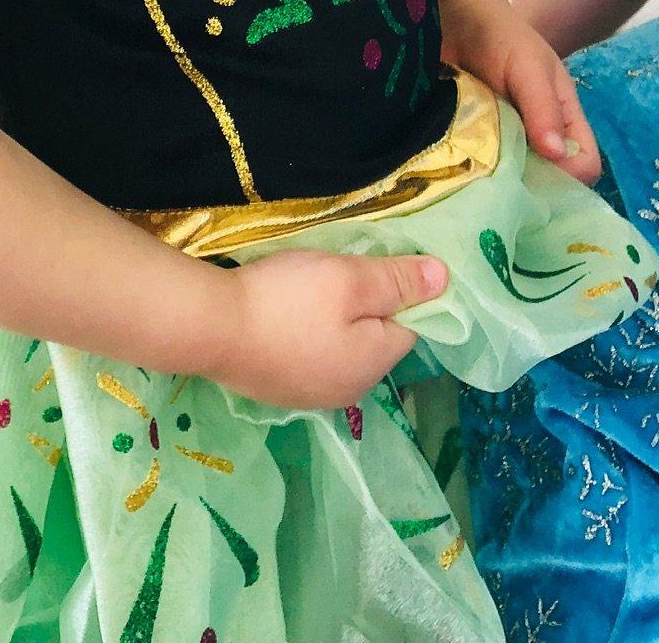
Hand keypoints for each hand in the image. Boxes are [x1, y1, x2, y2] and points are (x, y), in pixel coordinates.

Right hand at [212, 250, 447, 409]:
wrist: (212, 329)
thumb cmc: (288, 301)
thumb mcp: (350, 279)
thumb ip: (399, 280)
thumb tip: (446, 278)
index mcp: (374, 365)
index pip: (411, 325)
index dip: (402, 290)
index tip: (374, 263)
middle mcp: (350, 390)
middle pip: (375, 338)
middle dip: (366, 305)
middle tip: (337, 271)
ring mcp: (311, 395)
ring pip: (342, 347)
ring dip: (335, 320)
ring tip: (308, 289)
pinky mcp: (280, 390)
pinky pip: (311, 356)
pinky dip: (306, 334)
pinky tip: (285, 315)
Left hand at [443, 0, 600, 184]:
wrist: (453, 22)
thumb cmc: (501, 38)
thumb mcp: (529, 68)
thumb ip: (543, 108)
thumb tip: (558, 154)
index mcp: (564, 119)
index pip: (585, 164)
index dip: (571, 177)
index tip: (538, 178)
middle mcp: (539, 137)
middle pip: (551, 181)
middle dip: (533, 188)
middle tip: (504, 186)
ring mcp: (508, 143)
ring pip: (515, 181)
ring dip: (500, 183)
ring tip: (478, 180)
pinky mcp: (478, 145)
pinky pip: (483, 172)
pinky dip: (475, 174)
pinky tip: (460, 172)